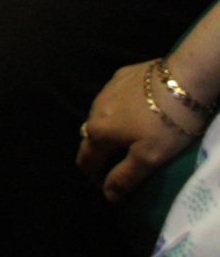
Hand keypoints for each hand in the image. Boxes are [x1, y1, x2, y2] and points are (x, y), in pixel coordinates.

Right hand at [78, 60, 200, 202]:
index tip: (108, 186)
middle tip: (122, 163)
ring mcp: (106, 89)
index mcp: (98, 132)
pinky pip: (113, 98)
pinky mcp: (120, 75)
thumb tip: (107, 195)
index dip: (94, 177)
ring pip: (101, 116)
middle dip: (102, 153)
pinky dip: (120, 109)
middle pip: (91, 137)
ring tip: (131, 136)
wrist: (184, 78)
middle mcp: (94, 109)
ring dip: (110, 129)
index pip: (85, 160)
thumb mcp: (149, 157)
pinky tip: (139, 111)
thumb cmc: (166, 123)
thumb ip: (125, 177)